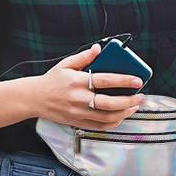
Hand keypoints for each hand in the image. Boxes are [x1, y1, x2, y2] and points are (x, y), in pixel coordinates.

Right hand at [29, 44, 143, 130]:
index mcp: (76, 81)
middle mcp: (78, 98)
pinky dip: (114, 122)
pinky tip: (121, 116)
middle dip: (129, 100)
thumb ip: (84, 56)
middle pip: (108, 103)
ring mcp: (78, 112)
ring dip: (124, 112)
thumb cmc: (51, 81)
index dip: (123, 81)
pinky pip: (100, 126)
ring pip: (107, 117)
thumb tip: (99, 49)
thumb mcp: (65, 64)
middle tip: (140, 95)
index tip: (137, 80)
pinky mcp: (78, 122)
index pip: (104, 80)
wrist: (35, 99)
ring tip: (134, 106)